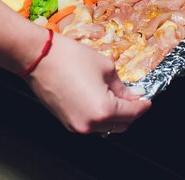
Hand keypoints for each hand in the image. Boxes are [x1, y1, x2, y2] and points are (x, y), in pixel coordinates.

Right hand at [25, 33, 151, 133]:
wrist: (38, 57)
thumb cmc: (69, 58)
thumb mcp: (105, 67)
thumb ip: (122, 86)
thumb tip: (133, 94)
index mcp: (103, 110)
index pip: (132, 113)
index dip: (143, 105)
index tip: (146, 98)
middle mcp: (90, 124)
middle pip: (120, 125)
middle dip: (131, 112)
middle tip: (134, 97)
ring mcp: (77, 126)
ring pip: (105, 127)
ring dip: (114, 116)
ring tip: (116, 96)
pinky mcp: (67, 122)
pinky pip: (90, 124)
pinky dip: (99, 116)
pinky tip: (100, 99)